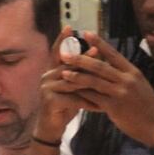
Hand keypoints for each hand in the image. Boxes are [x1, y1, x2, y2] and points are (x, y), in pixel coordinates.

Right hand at [33, 26, 96, 142]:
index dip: (62, 39)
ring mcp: (46, 88)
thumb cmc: (65, 105)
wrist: (52, 127)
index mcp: (52, 70)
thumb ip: (82, 70)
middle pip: (68, 65)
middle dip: (85, 61)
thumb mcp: (74, 86)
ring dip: (90, 83)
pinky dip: (87, 102)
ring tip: (106, 84)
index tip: (69, 27)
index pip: (57, 52)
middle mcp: (46, 76)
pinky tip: (100, 105)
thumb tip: (96, 50)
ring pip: (72, 82)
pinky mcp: (49, 101)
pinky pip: (72, 98)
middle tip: (99, 54)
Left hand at [55, 31, 153, 145]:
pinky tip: (71, 92)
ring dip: (77, 76)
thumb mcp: (140, 85)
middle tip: (66, 54)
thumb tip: (110, 65)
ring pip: (94, 81)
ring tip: (63, 72)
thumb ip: (125, 75)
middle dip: (81, 59)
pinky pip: (94, 98)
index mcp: (133, 72)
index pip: (114, 54)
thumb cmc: (147, 106)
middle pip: (100, 66)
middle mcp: (126, 80)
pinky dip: (82, 94)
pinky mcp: (113, 107)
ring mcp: (120, 93)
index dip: (99, 43)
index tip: (87, 33)